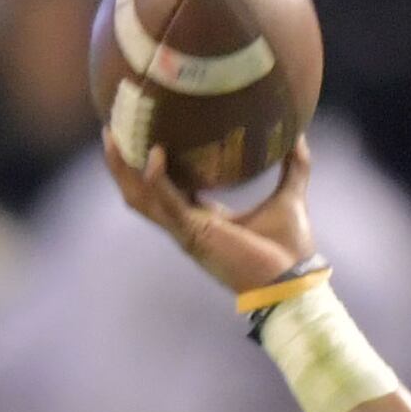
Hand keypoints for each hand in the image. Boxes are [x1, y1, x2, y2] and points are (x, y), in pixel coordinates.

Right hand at [106, 130, 320, 296]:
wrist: (295, 281)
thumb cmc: (290, 248)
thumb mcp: (289, 197)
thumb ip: (294, 166)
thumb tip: (298, 134)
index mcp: (204, 217)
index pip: (166, 188)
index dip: (150, 164)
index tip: (142, 132)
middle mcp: (188, 224)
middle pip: (141, 193)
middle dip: (121, 165)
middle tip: (111, 130)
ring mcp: (187, 231)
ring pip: (140, 199)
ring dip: (123, 170)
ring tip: (112, 137)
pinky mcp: (194, 235)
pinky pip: (166, 204)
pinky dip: (157, 180)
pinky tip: (155, 155)